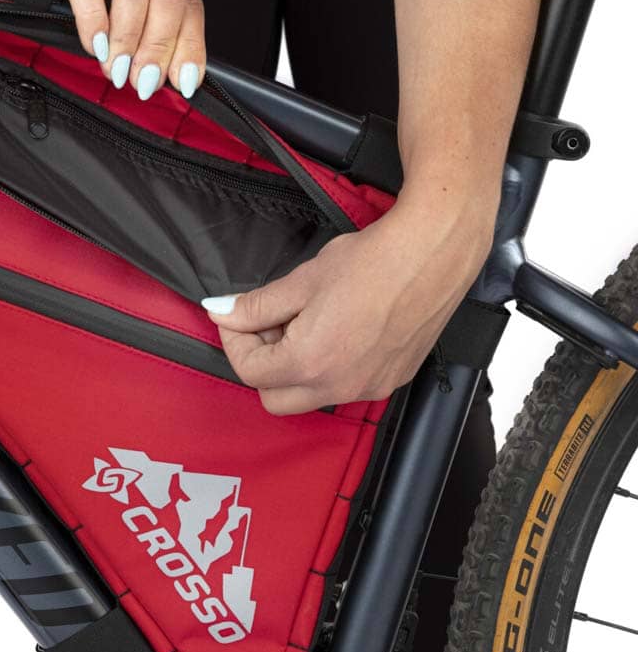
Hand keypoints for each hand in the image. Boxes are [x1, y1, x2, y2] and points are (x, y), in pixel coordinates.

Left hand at [202, 194, 494, 414]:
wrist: (432, 253)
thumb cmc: (370, 262)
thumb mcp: (300, 282)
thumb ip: (255, 306)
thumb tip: (219, 312)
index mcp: (310, 363)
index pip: (249, 372)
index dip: (235, 341)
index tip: (237, 317)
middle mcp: (340, 386)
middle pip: (274, 398)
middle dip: (262, 365)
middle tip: (268, 325)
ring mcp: (369, 387)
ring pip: (310, 397)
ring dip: (294, 370)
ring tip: (304, 324)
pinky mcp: (392, 380)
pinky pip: (345, 388)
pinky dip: (328, 369)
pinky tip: (336, 330)